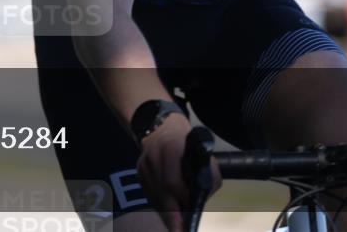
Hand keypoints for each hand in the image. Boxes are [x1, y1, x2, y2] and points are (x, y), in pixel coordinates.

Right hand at [136, 114, 221, 230]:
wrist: (163, 126)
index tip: (191, 208)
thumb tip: (201, 200)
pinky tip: (168, 212)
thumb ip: (207, 176)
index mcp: (170, 149)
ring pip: (154, 195)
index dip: (183, 198)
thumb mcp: (204, 154)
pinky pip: (149, 192)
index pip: (172, 182)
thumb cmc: (189, 143)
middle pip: (161, 192)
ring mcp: (143, 164)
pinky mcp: (139, 170)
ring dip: (166, 211)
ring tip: (175, 225)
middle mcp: (152, 157)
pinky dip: (159, 203)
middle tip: (178, 231)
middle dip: (171, 215)